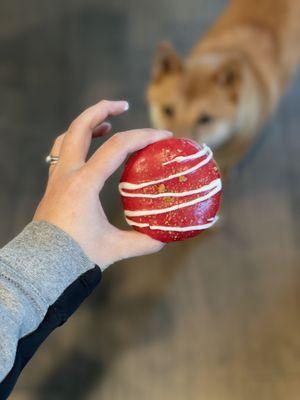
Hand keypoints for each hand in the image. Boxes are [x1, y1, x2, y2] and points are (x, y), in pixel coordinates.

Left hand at [34, 100, 172, 269]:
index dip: (143, 136)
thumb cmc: (77, 256)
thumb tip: (165, 238)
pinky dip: (75, 142)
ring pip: (66, 137)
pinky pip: (61, 152)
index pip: (117, 148)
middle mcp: (67, 174)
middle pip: (80, 127)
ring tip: (106, 123)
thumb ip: (143, 242)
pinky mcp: (53, 185)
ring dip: (86, 124)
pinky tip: (88, 149)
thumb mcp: (115, 249)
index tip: (164, 135)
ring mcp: (57, 178)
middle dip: (103, 110)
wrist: (43, 266)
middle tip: (123, 105)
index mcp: (85, 184)